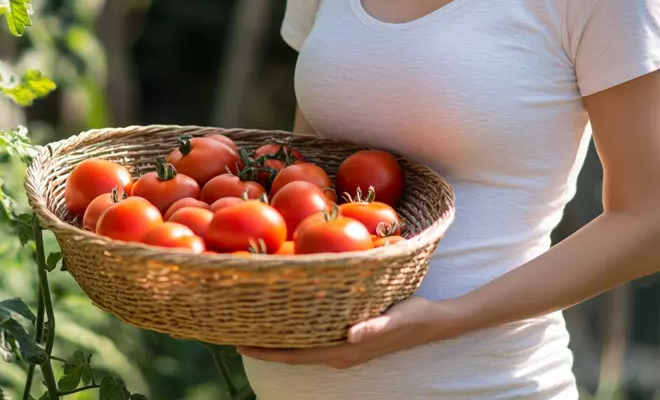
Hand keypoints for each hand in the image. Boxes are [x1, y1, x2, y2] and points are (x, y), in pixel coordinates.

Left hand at [236, 296, 461, 369]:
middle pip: (291, 351)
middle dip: (263, 342)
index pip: (295, 354)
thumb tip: (351, 336)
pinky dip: (295, 328)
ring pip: (301, 344)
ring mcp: (342, 344)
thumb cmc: (413, 317)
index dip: (267, 350)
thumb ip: (373, 328)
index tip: (238, 341)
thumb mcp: (395, 320)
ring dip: (277, 335)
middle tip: (233, 325)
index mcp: (342, 350)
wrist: (434, 321)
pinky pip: (313, 335)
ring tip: (252, 319)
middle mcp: (338, 351)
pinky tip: (286, 313)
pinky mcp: (348, 334)